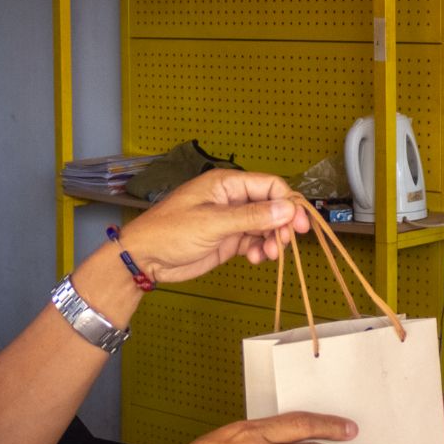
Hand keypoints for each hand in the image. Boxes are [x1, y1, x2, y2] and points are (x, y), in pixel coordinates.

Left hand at [117, 170, 311, 283]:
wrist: (145, 259)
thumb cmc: (170, 232)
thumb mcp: (212, 223)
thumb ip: (251, 216)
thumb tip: (286, 209)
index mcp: (227, 184)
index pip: (269, 185)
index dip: (287, 202)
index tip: (299, 223)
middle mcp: (232, 199)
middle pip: (271, 206)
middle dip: (282, 224)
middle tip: (285, 242)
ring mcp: (230, 220)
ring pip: (265, 226)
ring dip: (272, 240)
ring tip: (268, 254)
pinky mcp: (228, 239)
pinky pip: (253, 241)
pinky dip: (259, 249)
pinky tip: (255, 258)